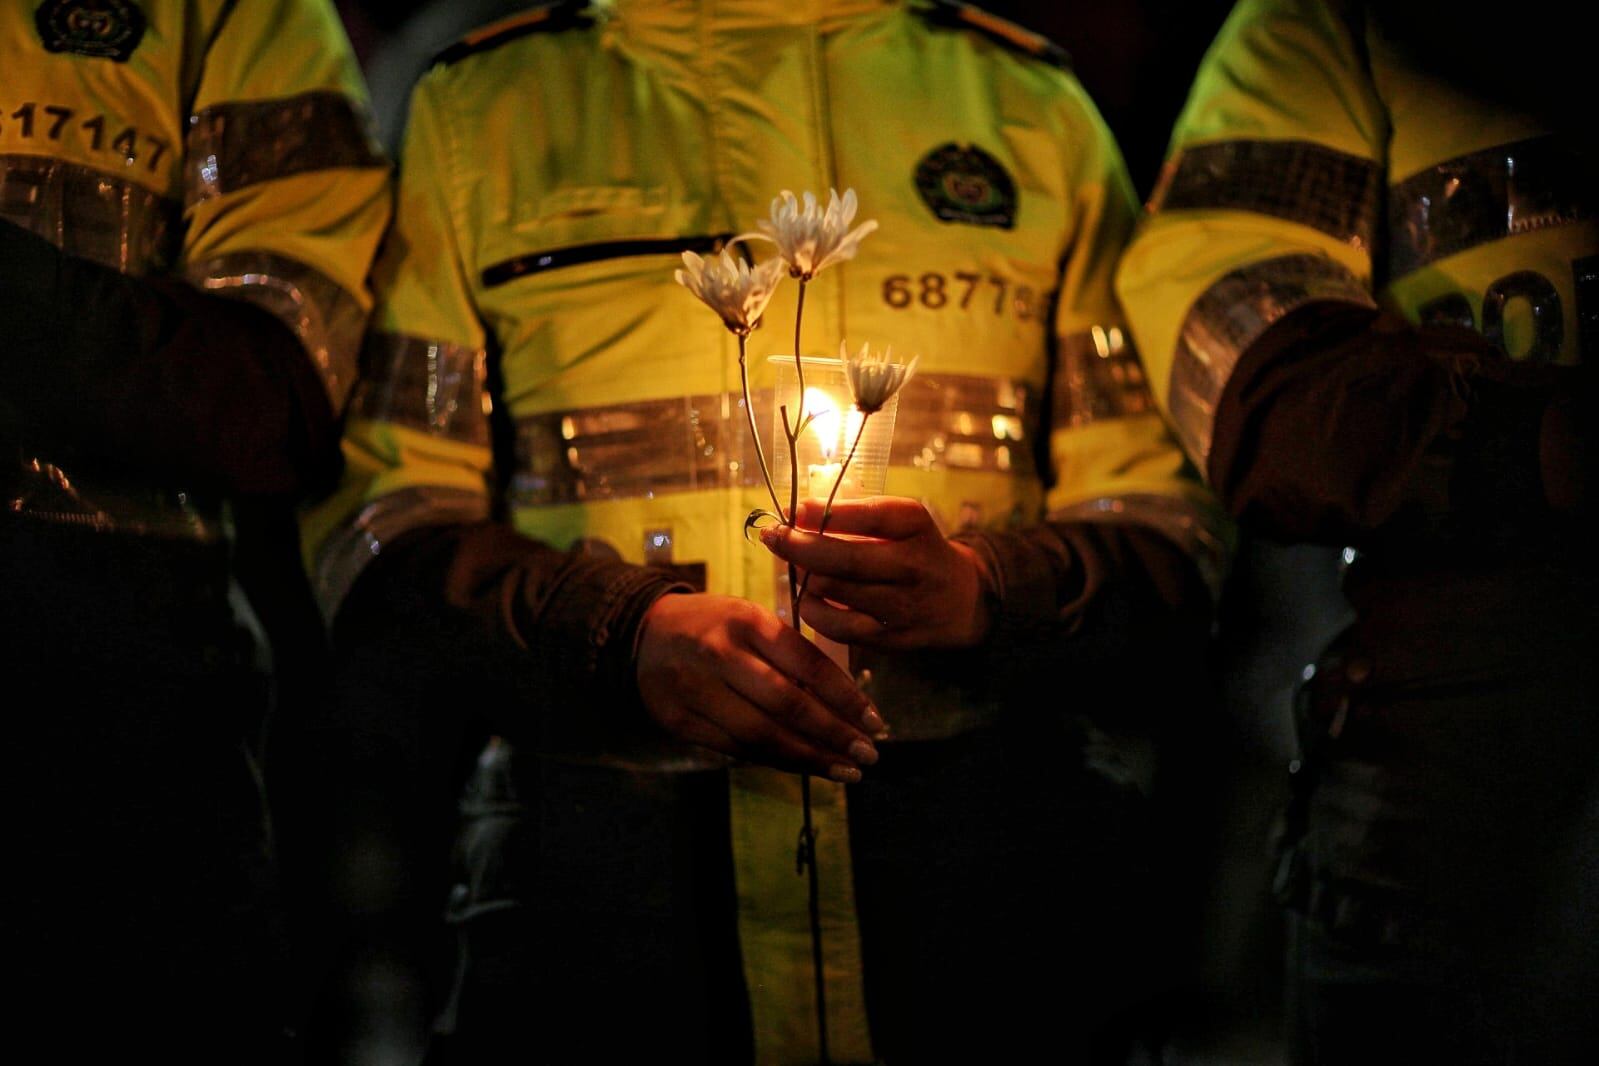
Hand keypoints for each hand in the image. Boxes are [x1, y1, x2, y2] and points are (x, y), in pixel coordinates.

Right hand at [635, 593, 885, 780]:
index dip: (847, 697)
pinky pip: (736, 749)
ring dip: (809, 757)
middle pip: (788, 705)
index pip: (809, 665)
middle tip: (869, 754)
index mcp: (748, 621)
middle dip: (834, 734)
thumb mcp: (753, 621)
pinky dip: (774, 761)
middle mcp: (721, 654)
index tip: (875, 722)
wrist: (644, 632)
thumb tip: (849, 704)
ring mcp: (696, 690)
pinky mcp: (679, 721)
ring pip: (762, 735)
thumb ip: (792, 656)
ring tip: (845, 770)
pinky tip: (803, 766)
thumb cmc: (716, 626)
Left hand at [760, 497, 993, 649]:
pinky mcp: (894, 637)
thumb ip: (855, 515)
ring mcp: (904, 605)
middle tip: (774, 537)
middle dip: (799, 547)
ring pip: (836, 593)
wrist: (962, 601)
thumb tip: (795, 513)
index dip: (822, 512)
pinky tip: (811, 600)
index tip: (792, 510)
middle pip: (844, 558)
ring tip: (797, 569)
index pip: (866, 515)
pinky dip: (817, 612)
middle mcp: (913, 565)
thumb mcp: (900, 522)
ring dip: (805, 579)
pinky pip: (841, 628)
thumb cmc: (916, 551)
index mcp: (915, 525)